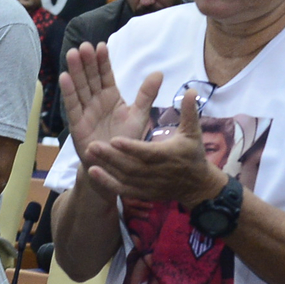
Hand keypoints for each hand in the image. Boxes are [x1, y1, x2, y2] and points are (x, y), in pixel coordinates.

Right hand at [59, 43, 158, 194]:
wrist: (116, 166)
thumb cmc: (126, 140)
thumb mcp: (139, 115)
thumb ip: (146, 94)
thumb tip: (159, 72)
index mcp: (111, 96)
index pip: (106, 75)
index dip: (103, 61)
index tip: (101, 46)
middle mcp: (96, 101)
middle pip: (90, 78)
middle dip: (87, 62)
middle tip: (84, 46)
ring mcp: (85, 111)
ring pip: (80, 88)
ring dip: (75, 71)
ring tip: (72, 54)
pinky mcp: (77, 124)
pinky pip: (72, 106)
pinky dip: (68, 93)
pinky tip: (64, 77)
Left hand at [82, 83, 224, 206]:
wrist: (196, 185)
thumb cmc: (192, 153)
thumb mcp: (192, 132)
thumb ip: (188, 111)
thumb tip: (191, 90)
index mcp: (167, 156)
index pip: (147, 153)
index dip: (131, 148)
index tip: (114, 138)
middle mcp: (156, 173)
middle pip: (130, 166)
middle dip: (111, 156)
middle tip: (92, 145)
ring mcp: (148, 185)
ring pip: (124, 177)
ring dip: (106, 167)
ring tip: (88, 153)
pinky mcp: (143, 194)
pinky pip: (123, 190)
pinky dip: (108, 182)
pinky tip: (93, 172)